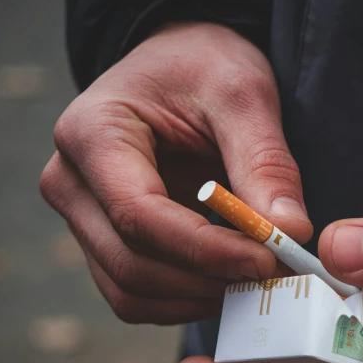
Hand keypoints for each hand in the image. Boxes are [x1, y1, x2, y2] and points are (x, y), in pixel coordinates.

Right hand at [40, 22, 311, 323]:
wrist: (179, 63)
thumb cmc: (204, 65)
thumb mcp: (243, 94)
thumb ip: (265, 163)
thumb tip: (291, 234)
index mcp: (91, 132)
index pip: (139, 214)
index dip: (205, 250)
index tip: (267, 261)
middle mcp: (70, 181)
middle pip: (131, 263)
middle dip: (207, 279)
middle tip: (275, 276)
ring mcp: (81, 218)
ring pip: (130, 291)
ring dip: (198, 298)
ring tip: (257, 278)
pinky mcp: (103, 242)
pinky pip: (136, 295)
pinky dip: (186, 298)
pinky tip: (229, 278)